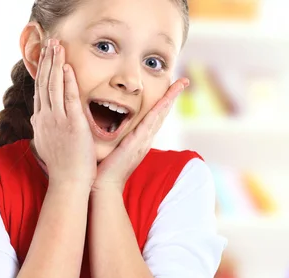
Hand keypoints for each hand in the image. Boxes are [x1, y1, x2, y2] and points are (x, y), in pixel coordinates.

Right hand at [31, 38, 96, 188]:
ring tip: (57, 47)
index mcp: (42, 122)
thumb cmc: (65, 167)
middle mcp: (47, 118)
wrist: (70, 182)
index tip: (45, 57)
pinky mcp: (72, 124)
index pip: (40, 91)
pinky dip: (67, 81)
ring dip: (56, 64)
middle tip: (51, 43)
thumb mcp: (50, 144)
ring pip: (54, 86)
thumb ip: (47, 130)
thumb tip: (40, 122)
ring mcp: (58, 120)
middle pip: (44, 83)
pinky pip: (69, 98)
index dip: (43, 72)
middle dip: (47, 61)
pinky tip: (67, 67)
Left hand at [91, 78, 188, 193]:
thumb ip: (117, 137)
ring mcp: (144, 141)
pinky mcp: (137, 143)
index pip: (155, 115)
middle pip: (163, 113)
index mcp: (140, 138)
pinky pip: (150, 123)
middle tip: (183, 81)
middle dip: (173, 96)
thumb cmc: (105, 168)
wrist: (104, 185)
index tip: (170, 88)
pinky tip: (165, 100)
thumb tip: (110, 125)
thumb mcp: (114, 148)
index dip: (164, 101)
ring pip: (160, 115)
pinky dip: (159, 110)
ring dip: (171, 99)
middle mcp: (146, 138)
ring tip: (180, 85)